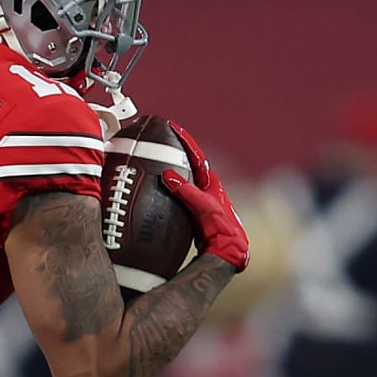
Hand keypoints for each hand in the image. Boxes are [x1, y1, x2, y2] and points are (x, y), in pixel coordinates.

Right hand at [162, 121, 249, 271]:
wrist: (227, 250)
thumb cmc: (223, 228)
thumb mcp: (205, 207)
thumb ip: (187, 191)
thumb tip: (168, 175)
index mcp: (210, 182)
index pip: (196, 154)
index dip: (184, 139)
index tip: (171, 127)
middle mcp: (203, 187)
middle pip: (186, 163)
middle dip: (172, 150)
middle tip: (156, 140)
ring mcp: (196, 198)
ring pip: (179, 178)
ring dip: (167, 167)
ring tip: (150, 159)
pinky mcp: (188, 210)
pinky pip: (174, 192)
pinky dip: (164, 187)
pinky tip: (152, 188)